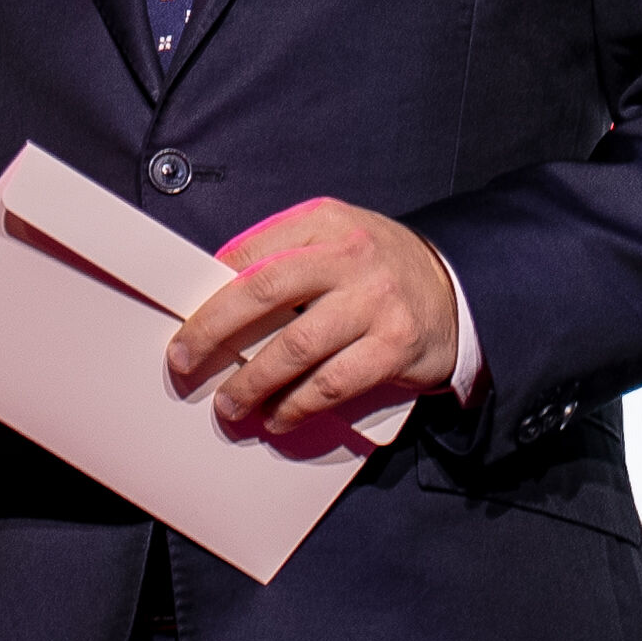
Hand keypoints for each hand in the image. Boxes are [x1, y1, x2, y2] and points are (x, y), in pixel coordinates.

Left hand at [169, 200, 458, 437]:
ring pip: (294, 348)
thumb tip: (218, 298)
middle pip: (263, 293)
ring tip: (229, 405)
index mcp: (327, 222)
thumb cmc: (379, 268)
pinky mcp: (393, 346)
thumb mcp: (337, 238)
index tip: (184, 323)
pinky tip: (277, 418)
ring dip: (251, 383)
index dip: (212, 290)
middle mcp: (350, 256)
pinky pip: (331, 384)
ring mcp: (374, 301)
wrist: (457, 288)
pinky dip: (296, 407)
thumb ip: (287, 257)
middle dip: (213, 332)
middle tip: (184, 362)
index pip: (253, 252)